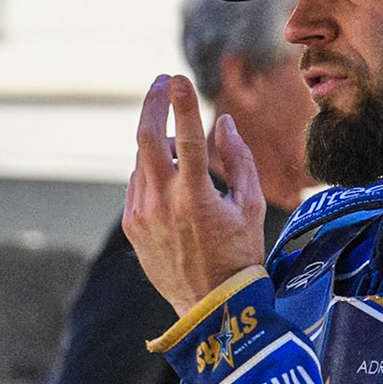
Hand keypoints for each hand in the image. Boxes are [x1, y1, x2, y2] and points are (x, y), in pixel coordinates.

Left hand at [123, 75, 266, 316]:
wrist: (209, 306)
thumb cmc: (239, 254)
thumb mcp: (251, 207)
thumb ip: (239, 160)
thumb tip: (223, 122)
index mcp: (196, 198)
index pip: (188, 139)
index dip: (182, 104)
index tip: (179, 77)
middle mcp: (162, 204)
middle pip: (147, 138)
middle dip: (153, 104)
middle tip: (163, 81)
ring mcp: (142, 214)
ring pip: (142, 159)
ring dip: (159, 141)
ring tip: (180, 141)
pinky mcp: (132, 224)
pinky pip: (138, 183)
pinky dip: (152, 170)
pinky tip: (171, 177)